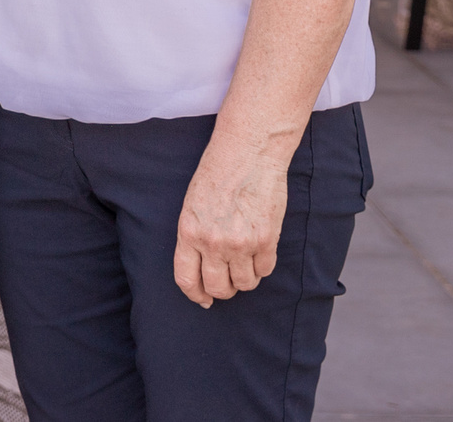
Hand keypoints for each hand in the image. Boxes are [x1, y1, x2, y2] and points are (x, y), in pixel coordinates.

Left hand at [172, 136, 289, 307]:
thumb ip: (195, 237)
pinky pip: (265, 270)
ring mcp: (240, 243)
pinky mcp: (266, 239)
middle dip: (223, 290)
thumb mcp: (192, 205)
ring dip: (245, 278)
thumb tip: (202, 269)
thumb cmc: (217, 174)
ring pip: (245, 284)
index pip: (187, 279)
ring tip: (245, 260)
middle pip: (218, 288)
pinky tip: (260, 249)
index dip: (196, 295)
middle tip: (229, 281)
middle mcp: (213, 242)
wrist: (248, 152)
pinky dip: (263, 266)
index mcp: (189, 232)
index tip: (203, 299)